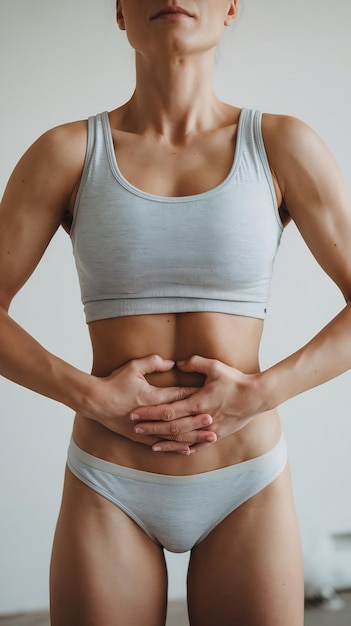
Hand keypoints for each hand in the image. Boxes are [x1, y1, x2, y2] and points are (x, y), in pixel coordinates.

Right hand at [84, 354, 205, 451]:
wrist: (95, 402)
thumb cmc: (114, 382)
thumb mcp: (133, 367)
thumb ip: (153, 362)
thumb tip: (172, 363)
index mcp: (152, 397)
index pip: (178, 396)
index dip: (195, 395)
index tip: (210, 394)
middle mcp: (152, 415)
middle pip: (181, 418)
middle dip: (199, 420)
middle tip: (215, 420)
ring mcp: (146, 428)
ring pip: (175, 435)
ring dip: (193, 436)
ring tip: (210, 437)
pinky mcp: (140, 437)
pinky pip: (163, 444)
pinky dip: (177, 447)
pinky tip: (189, 449)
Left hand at [130, 355, 263, 452]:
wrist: (257, 397)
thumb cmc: (236, 380)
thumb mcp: (215, 366)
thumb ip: (195, 362)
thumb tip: (177, 363)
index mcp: (199, 402)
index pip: (168, 410)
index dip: (150, 413)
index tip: (136, 413)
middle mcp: (202, 418)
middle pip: (172, 427)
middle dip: (152, 428)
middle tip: (135, 428)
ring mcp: (210, 429)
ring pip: (184, 439)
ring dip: (166, 442)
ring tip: (151, 443)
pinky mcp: (218, 434)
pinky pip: (199, 444)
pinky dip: (186, 448)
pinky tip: (176, 450)